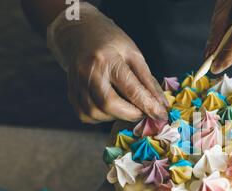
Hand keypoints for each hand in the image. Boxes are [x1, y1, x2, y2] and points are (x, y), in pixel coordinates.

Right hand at [47, 2, 167, 123]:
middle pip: (109, 104)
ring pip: (94, 112)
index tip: (161, 115)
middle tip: (142, 112)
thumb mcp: (134, 55)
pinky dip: (100, 117)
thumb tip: (161, 105)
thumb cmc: (112, 43)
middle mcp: (89, 71)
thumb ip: (148, 81)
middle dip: (130, 114)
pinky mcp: (70, 91)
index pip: (130, 89)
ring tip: (126, 108)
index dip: (148, 105)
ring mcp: (77, 82)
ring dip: (115, 117)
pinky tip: (110, 109)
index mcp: (108, 59)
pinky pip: (84, 115)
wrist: (80, 32)